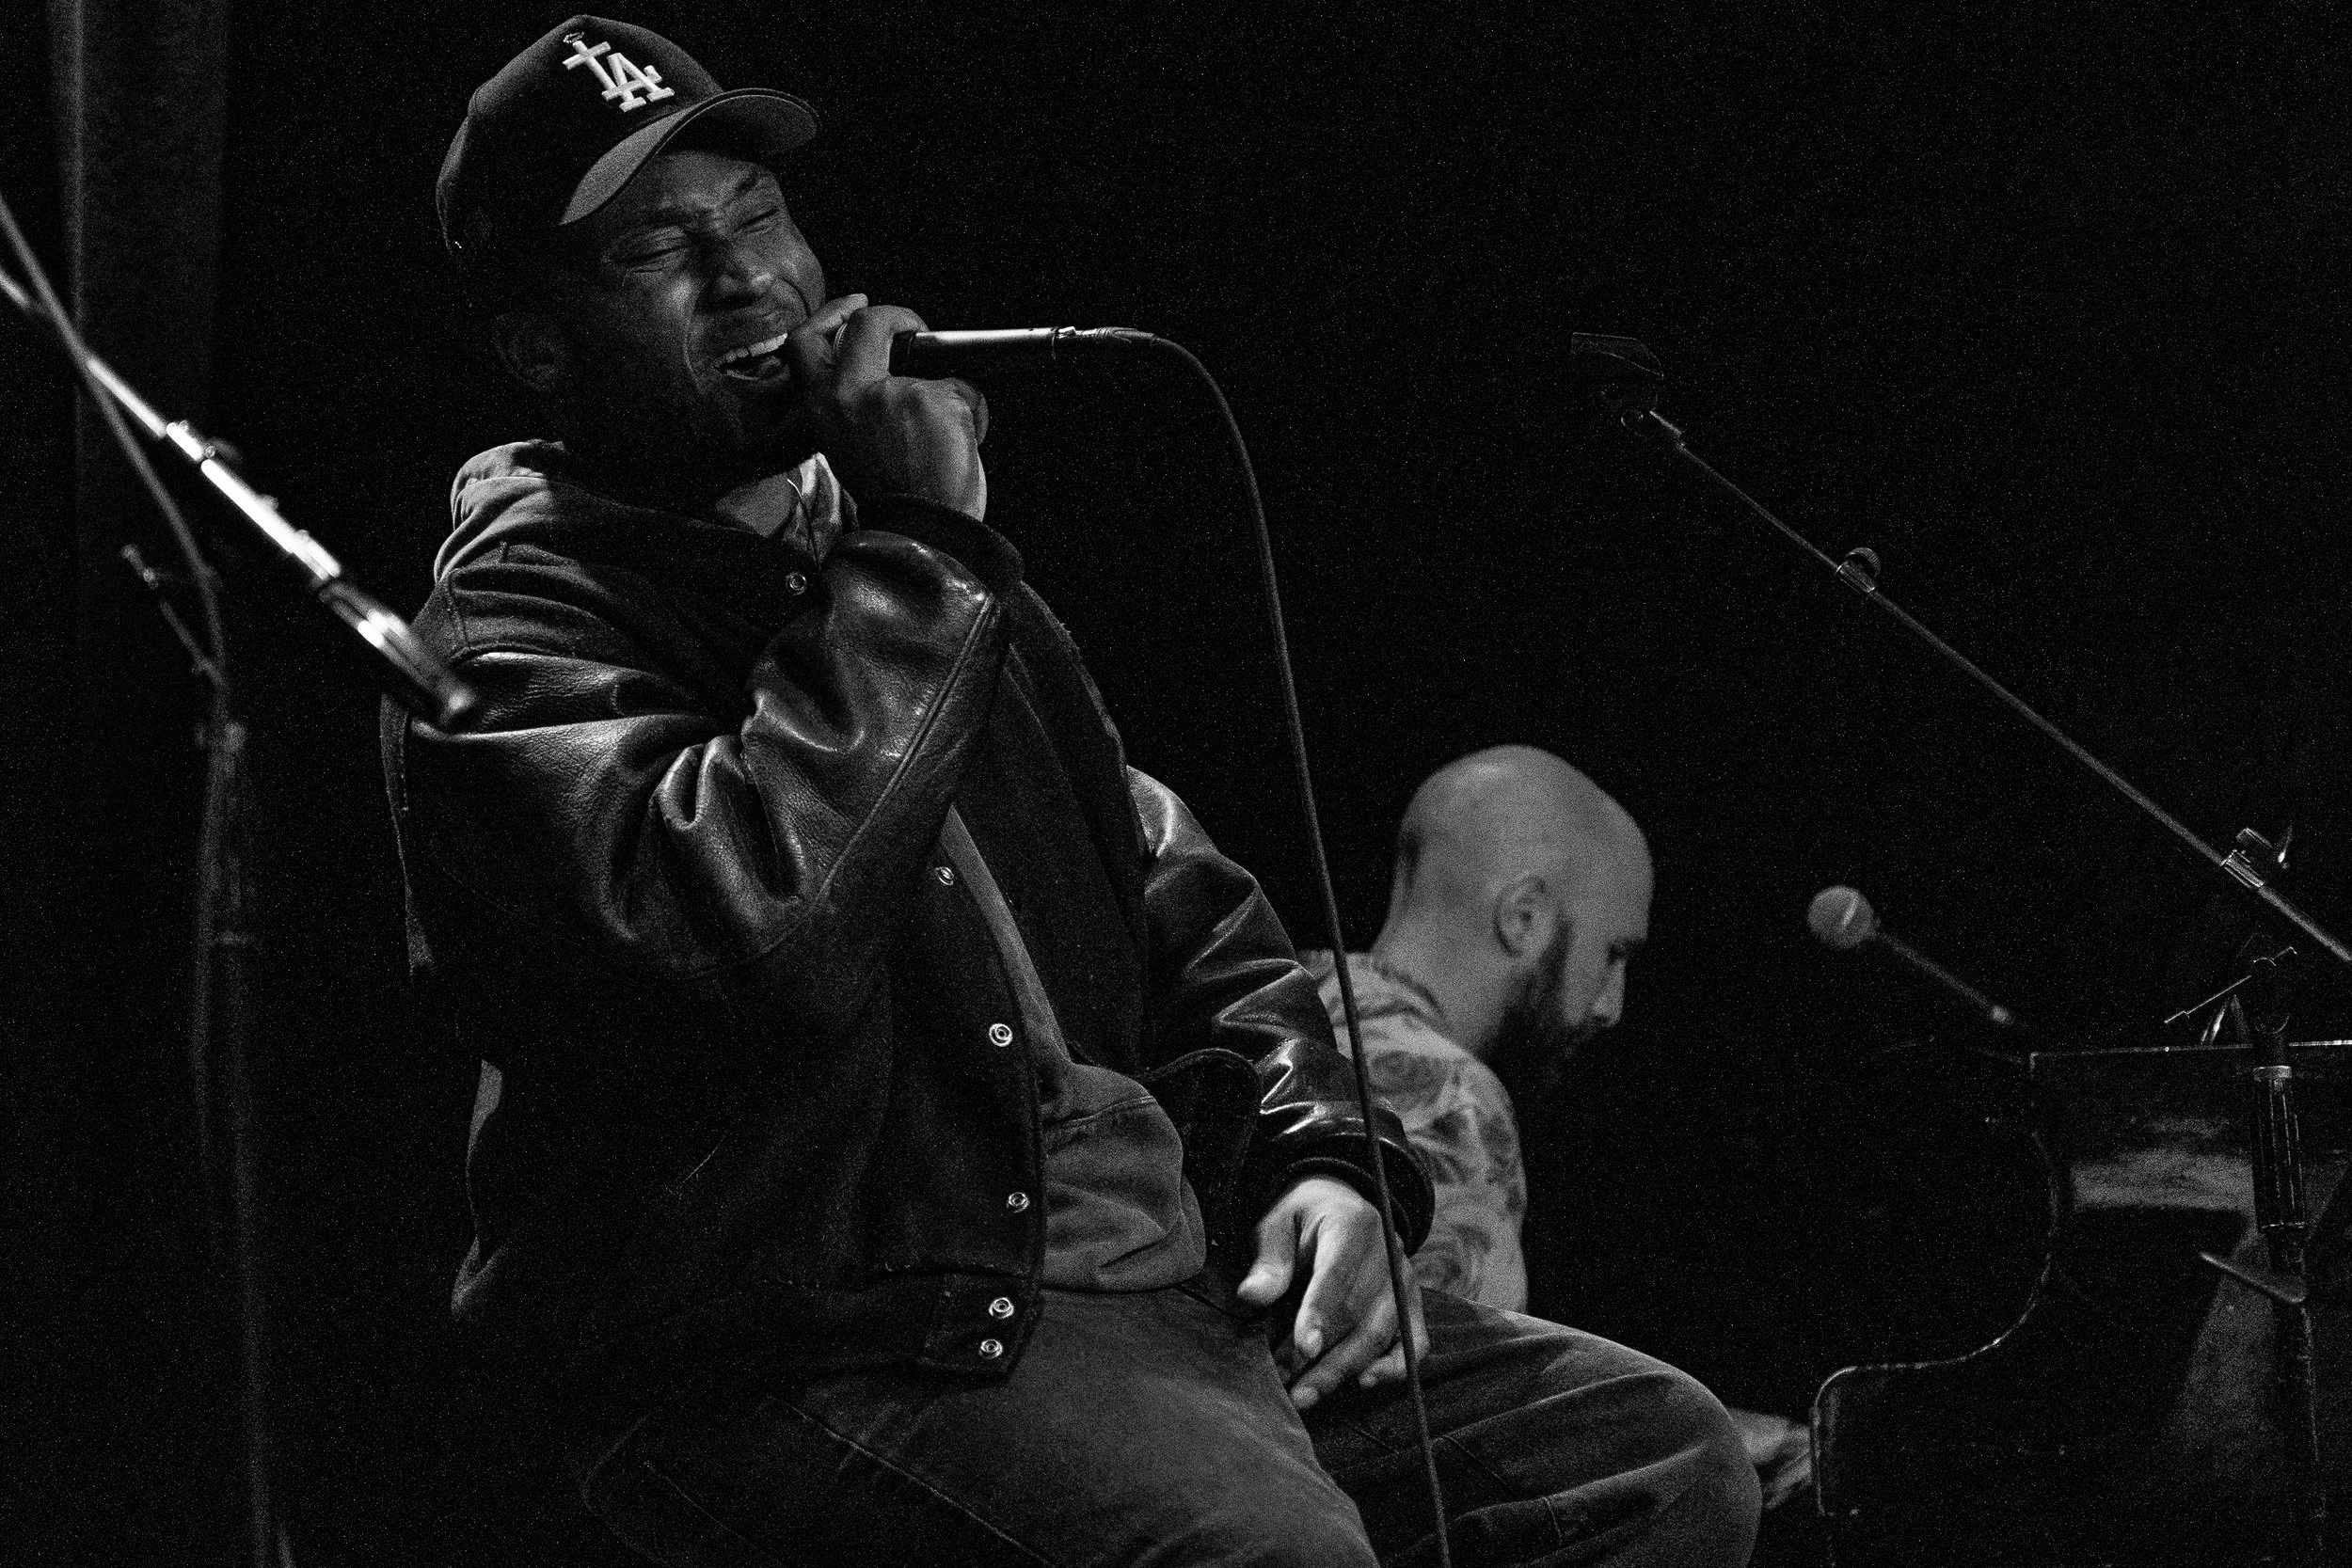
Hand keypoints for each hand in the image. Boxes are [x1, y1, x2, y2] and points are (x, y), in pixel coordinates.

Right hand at [782, 295, 987, 517]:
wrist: (922, 531)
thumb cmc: (891, 496)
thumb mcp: (849, 444)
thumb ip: (855, 403)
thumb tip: (885, 372)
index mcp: (824, 406)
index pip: (806, 340)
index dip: (833, 314)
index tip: (856, 306)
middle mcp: (851, 393)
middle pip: (867, 323)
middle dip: (893, 316)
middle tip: (911, 328)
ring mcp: (895, 393)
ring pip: (930, 367)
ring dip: (944, 394)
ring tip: (945, 434)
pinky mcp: (936, 399)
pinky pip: (964, 391)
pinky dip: (972, 415)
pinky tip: (963, 446)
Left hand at [1235, 1175, 1428, 1411]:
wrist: (1338, 1207)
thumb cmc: (1302, 1220)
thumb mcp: (1277, 1226)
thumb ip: (1269, 1261)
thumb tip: (1252, 1296)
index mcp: (1353, 1223)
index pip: (1338, 1273)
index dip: (1320, 1312)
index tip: (1303, 1348)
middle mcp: (1388, 1252)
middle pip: (1360, 1313)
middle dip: (1325, 1357)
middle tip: (1292, 1390)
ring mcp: (1405, 1280)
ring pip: (1382, 1334)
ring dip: (1344, 1370)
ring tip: (1307, 1395)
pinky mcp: (1413, 1305)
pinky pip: (1414, 1343)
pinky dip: (1394, 1367)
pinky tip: (1364, 1383)